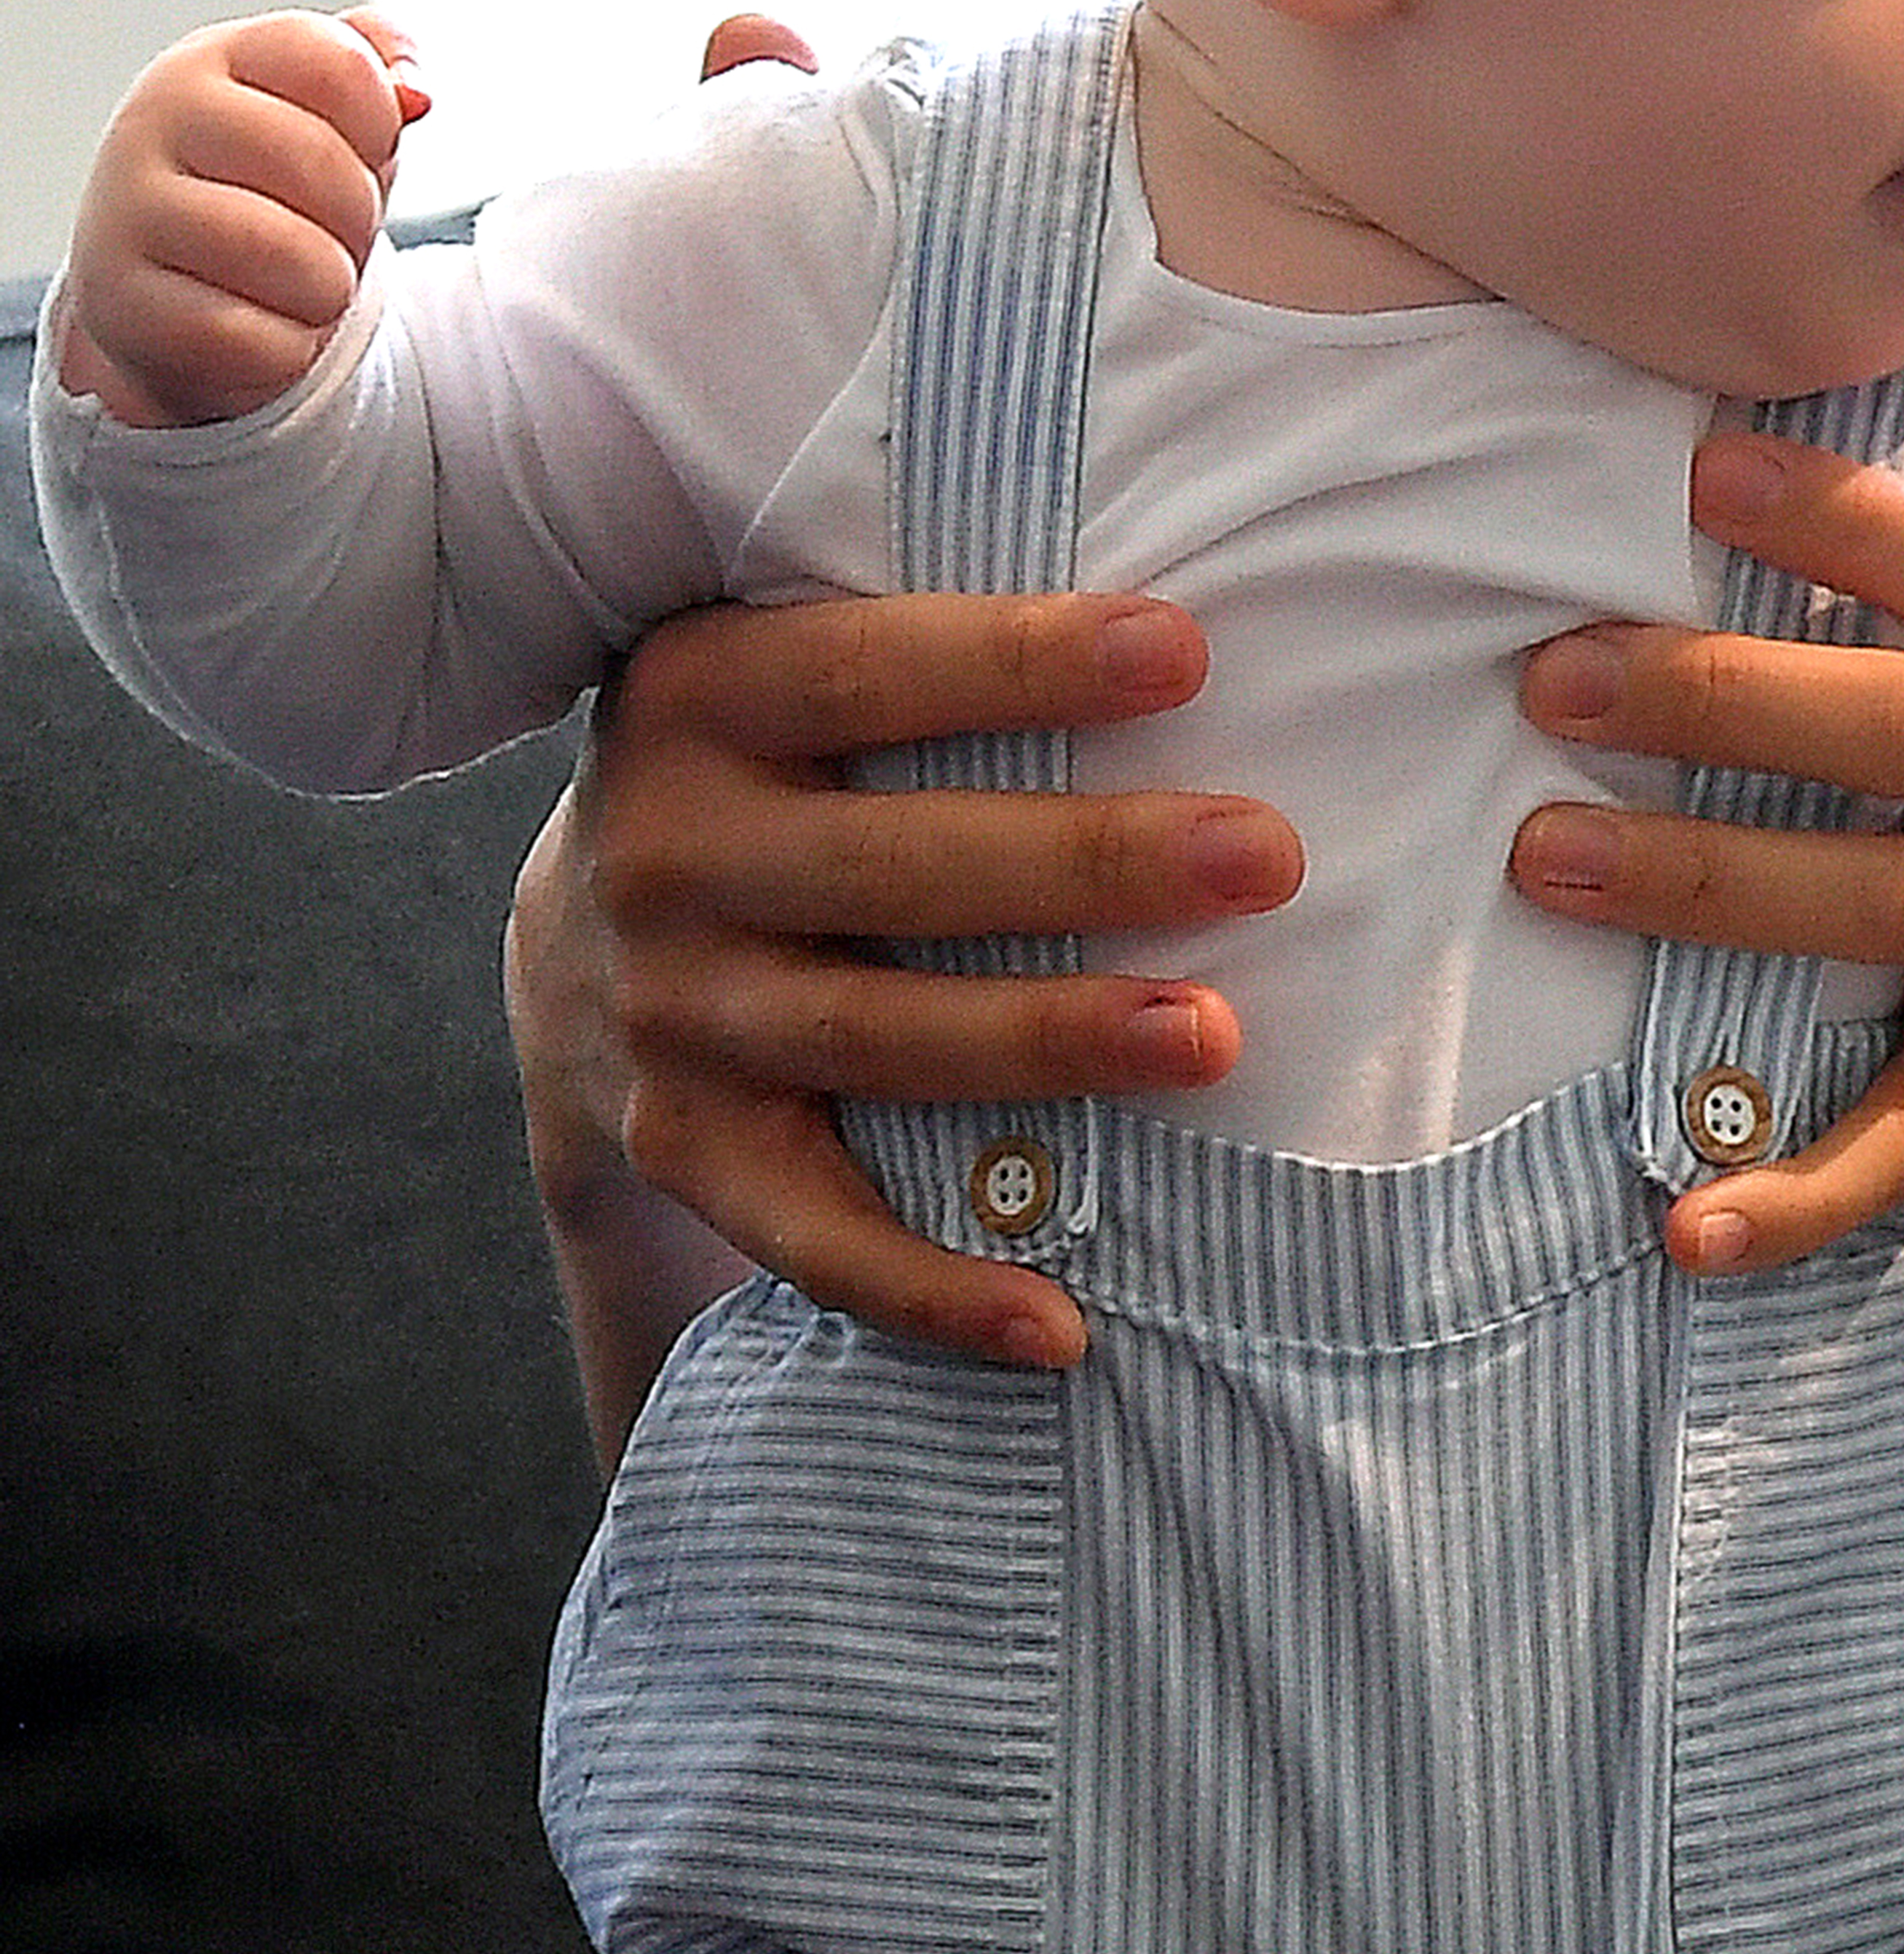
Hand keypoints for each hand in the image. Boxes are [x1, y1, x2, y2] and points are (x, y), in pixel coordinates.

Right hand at [54, 8, 427, 426]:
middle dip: (359, 213)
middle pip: (321, 162)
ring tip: (298, 279)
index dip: (379, 121)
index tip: (358, 147)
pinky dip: (290, 347)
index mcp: (211, 61)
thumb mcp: (325, 110)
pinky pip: (265, 341)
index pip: (340, 65)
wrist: (162, 290)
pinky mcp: (127, 308)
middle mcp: (154, 123)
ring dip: (329, 287)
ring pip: (297, 258)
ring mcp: (128, 213)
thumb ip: (378, 63)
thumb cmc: (264, 190)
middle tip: (330, 229)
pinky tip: (257, 324)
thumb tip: (415, 95)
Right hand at [508, 588, 1303, 1369]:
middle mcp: (666, 853)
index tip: (1185, 652)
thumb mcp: (811, 667)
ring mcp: (671, 1011)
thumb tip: (1197, 630)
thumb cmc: (796, 766)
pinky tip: (1063, 1324)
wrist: (588, 930)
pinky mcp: (687, 1146)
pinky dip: (935, 1290)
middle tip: (1265, 858)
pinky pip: (815, 1236)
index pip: (870, 670)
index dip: (1023, 663)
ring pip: (880, 1037)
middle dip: (1092, 863)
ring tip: (1211, 1038)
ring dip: (1049, 1046)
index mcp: (700, 696)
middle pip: (898, 866)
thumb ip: (950, 643)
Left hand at [1514, 430, 1903, 1277]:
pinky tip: (1689, 1225)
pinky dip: (1801, 1191)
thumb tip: (1769, 502)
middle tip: (1557, 678)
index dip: (1856, 521)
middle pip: (1900, 727)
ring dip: (1707, 886)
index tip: (1710, 471)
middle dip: (1722, 697)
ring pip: (1879, 906)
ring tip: (1547, 859)